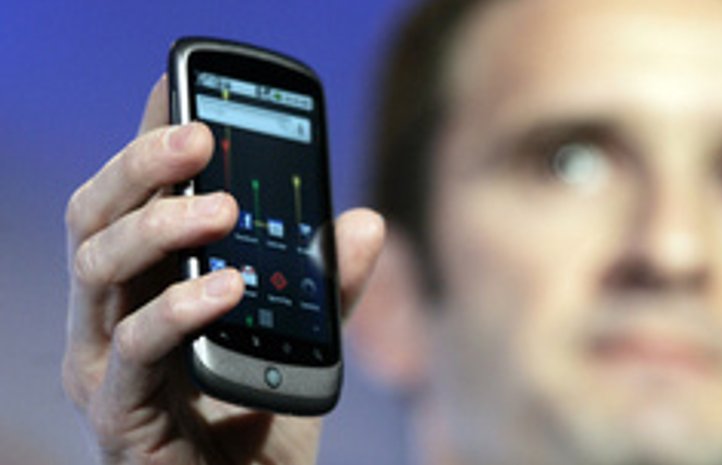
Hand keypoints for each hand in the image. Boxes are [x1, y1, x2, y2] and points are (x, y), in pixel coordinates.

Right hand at [61, 75, 384, 464]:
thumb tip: (367, 223)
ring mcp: (104, 366)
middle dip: (142, 166)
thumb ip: (328, 285)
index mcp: (144, 288)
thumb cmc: (258, 425)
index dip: (146, 141)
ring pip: (98, 269)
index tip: (180, 90)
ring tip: (219, 207)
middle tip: (196, 134)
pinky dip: (178, 309)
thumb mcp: (301, 340)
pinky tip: (228, 286)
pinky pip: (136, 348)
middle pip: (96, 218)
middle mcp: (110, 317)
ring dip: (158, 226)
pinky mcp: (119, 414)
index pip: (130, 199)